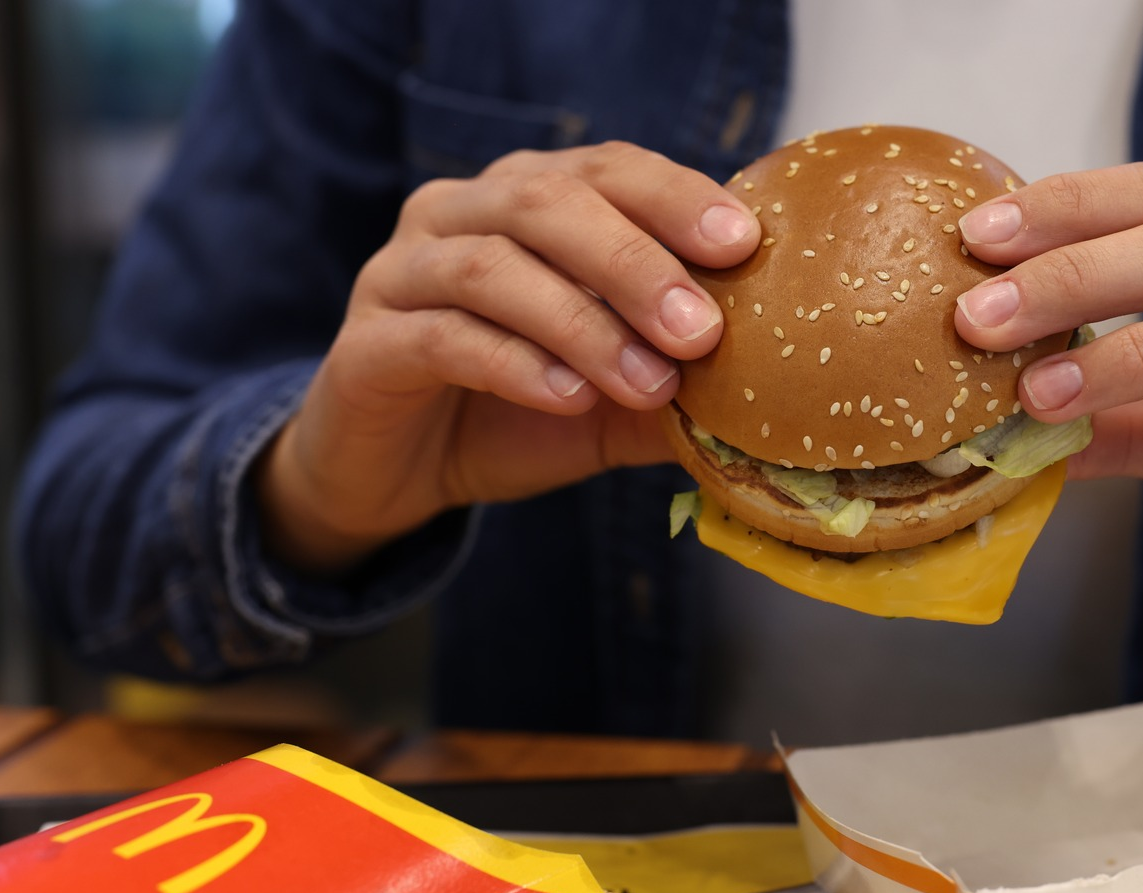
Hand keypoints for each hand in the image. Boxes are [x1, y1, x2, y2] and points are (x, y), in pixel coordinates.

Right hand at [258, 142, 758, 573]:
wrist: (398, 472)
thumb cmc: (516, 412)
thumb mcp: (615, 399)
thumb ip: (680, 384)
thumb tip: (775, 397)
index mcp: (526, 200)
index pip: (606, 169)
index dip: (674, 196)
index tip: (743, 243)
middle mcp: (458, 214)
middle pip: (547, 203)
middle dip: (636, 261)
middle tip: (701, 329)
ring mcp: (400, 273)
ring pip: (491, 267)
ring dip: (582, 323)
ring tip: (648, 382)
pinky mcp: (367, 345)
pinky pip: (442, 337)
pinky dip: (515, 365)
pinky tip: (570, 398)